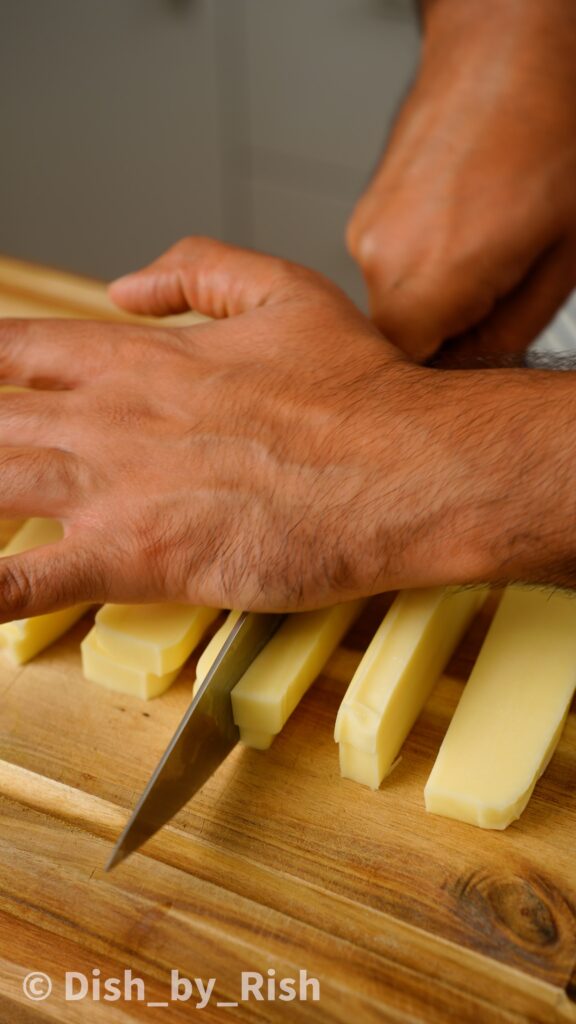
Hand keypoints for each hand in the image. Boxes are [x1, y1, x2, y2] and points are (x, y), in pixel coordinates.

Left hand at [0, 238, 448, 619]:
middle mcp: (108, 419)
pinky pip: (28, 582)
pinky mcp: (137, 557)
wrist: (405, 467)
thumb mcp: (284, 290)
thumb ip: (199, 267)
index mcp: (138, 360)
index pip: (20, 349)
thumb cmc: (359, 392)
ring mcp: (114, 488)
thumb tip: (129, 281)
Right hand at [347, 0, 575, 362]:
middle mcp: (378, 256)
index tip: (477, 360)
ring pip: (397, 302)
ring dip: (438, 295)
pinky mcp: (364, 210)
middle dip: (449, 333)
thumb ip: (510, 333)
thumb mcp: (560, 258)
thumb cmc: (550, 128)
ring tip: (488, 246)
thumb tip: (479, 367)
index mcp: (427, 278)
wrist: (509, 44)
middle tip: (499, 296)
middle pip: (402, 340)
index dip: (450, 373)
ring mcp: (364, 229)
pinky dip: (425, 262)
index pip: (413, 373)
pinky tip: (465, 225)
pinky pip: (391, 264)